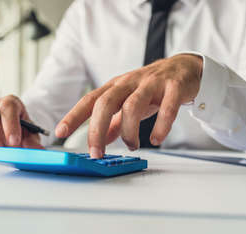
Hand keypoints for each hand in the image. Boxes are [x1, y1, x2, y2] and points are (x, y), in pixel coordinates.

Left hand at [55, 54, 202, 157]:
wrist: (185, 69)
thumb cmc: (153, 88)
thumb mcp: (130, 102)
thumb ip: (116, 121)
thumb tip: (104, 139)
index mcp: (116, 87)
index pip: (90, 100)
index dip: (74, 115)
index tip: (60, 131)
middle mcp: (130, 83)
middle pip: (106, 103)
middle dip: (97, 129)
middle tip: (96, 152)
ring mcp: (152, 84)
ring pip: (132, 105)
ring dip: (128, 131)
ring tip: (132, 146)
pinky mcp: (174, 87)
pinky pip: (167, 108)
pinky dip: (161, 125)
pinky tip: (156, 139)